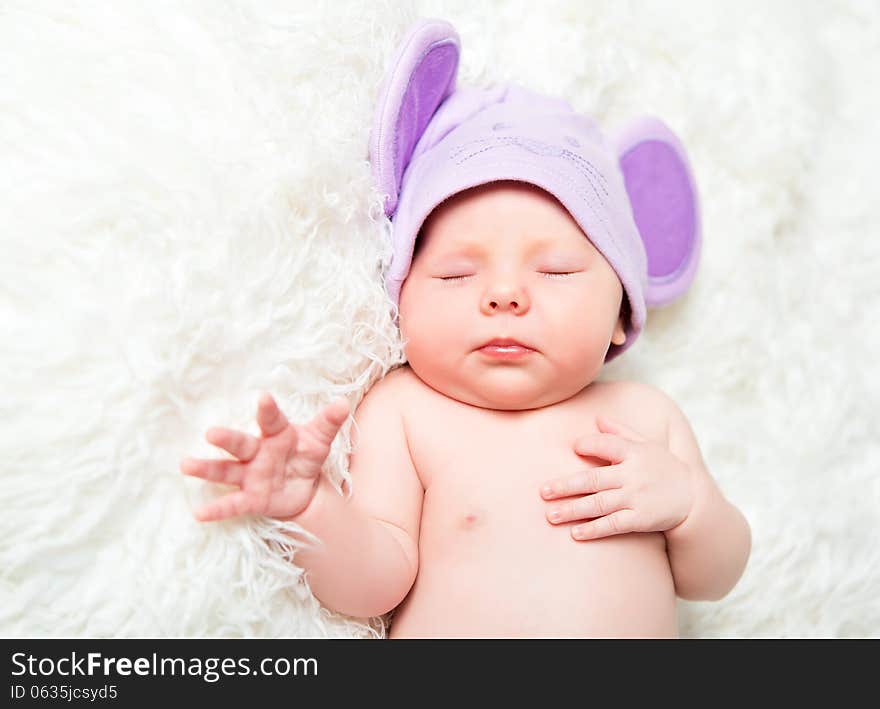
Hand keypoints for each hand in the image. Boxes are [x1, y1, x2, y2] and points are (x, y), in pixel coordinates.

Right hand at [180, 393, 349, 521]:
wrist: (303, 486)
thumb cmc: (305, 454)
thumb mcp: (319, 440)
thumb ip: (329, 422)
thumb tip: (342, 404)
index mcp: (276, 434)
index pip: (271, 419)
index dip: (268, 409)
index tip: (263, 397)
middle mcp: (257, 452)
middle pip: (240, 444)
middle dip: (227, 439)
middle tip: (210, 433)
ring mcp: (250, 475)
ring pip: (226, 471)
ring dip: (207, 469)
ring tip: (186, 465)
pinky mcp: (250, 498)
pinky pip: (232, 504)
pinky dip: (216, 510)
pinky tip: (198, 513)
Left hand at [539, 416, 694, 540]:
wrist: (693, 499)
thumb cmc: (664, 468)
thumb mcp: (647, 445)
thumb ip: (621, 432)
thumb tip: (597, 418)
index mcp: (634, 453)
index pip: (606, 445)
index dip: (588, 444)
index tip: (573, 448)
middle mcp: (632, 475)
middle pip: (593, 480)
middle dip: (565, 486)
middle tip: (543, 492)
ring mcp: (636, 498)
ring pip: (598, 504)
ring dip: (573, 510)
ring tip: (551, 516)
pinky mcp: (640, 519)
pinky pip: (613, 525)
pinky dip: (594, 529)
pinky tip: (576, 533)